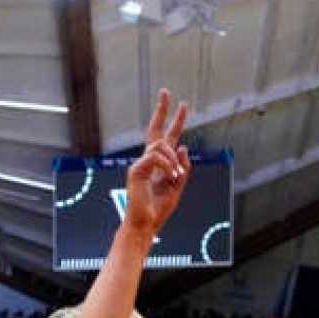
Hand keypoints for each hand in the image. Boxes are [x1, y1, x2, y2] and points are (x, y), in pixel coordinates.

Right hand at [122, 90, 190, 235]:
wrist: (145, 225)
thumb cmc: (158, 210)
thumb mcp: (177, 188)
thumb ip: (182, 168)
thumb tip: (183, 147)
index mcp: (159, 165)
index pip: (166, 138)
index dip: (175, 121)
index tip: (182, 105)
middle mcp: (148, 162)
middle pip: (155, 130)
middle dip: (162, 110)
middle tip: (166, 92)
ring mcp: (140, 165)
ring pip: (160, 146)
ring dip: (173, 160)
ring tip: (175, 176)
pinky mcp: (135, 170)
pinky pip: (155, 157)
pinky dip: (166, 165)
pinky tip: (169, 175)